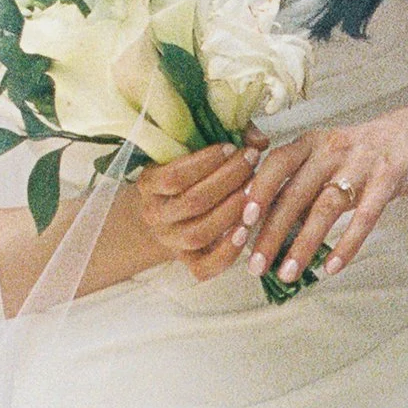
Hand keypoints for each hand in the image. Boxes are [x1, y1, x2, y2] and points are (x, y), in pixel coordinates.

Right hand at [130, 135, 259, 281]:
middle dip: (228, 180)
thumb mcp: (195, 150)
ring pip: (199, 233)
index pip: (173, 176)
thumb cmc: (190, 174)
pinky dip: (228, 251)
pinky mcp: (188, 263)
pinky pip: (205, 267)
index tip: (232, 147)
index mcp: (148, 184)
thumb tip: (259, 141)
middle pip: (193, 203)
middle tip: (251, 162)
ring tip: (254, 192)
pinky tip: (246, 230)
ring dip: (232, 211)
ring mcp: (170, 242)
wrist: (172, 213)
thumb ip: (225, 140)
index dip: (206, 162)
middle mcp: (154, 216)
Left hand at [238, 110, 407, 285]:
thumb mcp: (324, 157)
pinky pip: (365, 216)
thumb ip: (297, 184)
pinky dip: (347, 244)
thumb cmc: (359, 153)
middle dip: (272, 233)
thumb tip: (260, 220)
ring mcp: (361, 164)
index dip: (258, 191)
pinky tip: (332, 267)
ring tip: (288, 274)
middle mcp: (331, 150)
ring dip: (304, 244)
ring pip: (325, 208)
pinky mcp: (389, 178)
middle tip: (255, 266)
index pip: (277, 164)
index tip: (242, 223)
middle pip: (295, 194)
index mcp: (310, 143)